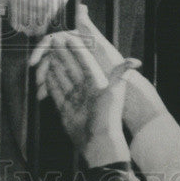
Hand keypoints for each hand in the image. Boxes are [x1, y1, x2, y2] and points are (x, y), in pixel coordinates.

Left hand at [0, 0, 72, 35]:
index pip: (17, 2)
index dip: (17, 17)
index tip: (17, 27)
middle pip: (33, 5)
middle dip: (31, 22)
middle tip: (28, 32)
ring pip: (48, 3)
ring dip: (43, 19)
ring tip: (38, 29)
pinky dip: (55, 10)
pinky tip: (50, 17)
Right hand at [30, 28, 138, 165]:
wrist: (98, 144)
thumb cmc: (108, 117)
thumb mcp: (115, 93)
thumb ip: (121, 74)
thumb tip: (136, 61)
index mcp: (97, 80)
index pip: (84, 59)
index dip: (76, 48)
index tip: (67, 36)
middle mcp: (86, 87)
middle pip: (71, 66)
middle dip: (61, 53)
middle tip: (52, 41)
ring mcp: (75, 97)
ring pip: (62, 77)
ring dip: (53, 66)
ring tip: (45, 56)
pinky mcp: (66, 107)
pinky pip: (55, 92)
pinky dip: (48, 83)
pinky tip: (43, 76)